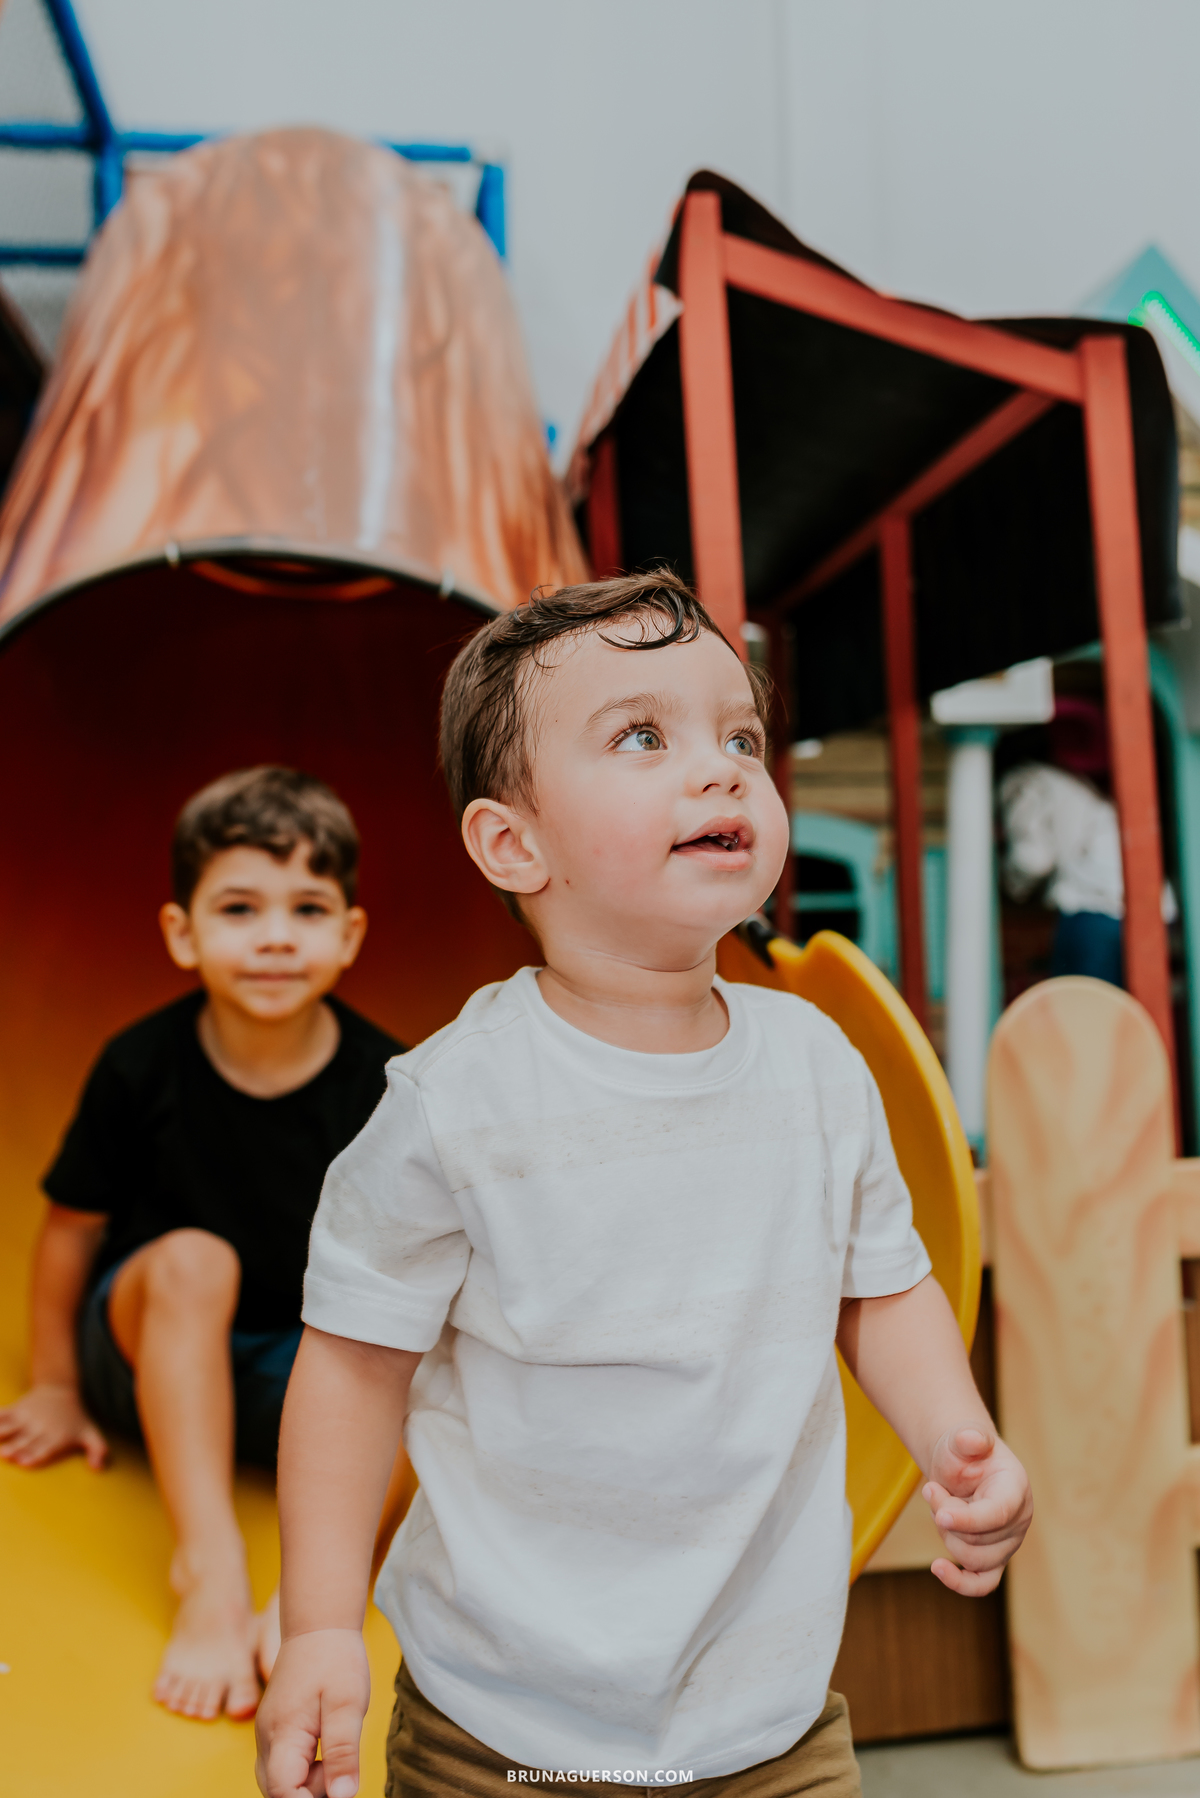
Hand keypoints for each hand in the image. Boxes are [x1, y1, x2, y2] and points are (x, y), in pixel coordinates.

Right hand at [0, 1384, 107, 1469]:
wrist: (61, 1388)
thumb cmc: (75, 1418)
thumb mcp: (90, 1432)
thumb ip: (98, 1450)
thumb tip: (99, 1469)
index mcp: (57, 1437)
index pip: (45, 1449)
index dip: (34, 1455)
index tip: (24, 1462)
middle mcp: (41, 1428)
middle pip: (25, 1441)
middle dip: (15, 1448)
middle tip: (6, 1454)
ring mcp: (27, 1417)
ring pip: (11, 1428)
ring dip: (1, 1433)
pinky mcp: (17, 1408)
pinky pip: (2, 1413)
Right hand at [255, 1627, 369, 1797]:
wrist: (318, 1624)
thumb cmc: (335, 1659)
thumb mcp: (347, 1705)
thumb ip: (343, 1753)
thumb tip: (343, 1797)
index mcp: (282, 1735)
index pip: (283, 1792)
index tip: (339, 1790)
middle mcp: (266, 1739)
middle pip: (277, 1792)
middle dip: (309, 1794)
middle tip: (340, 1770)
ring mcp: (268, 1734)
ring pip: (279, 1780)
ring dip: (307, 1782)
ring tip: (335, 1752)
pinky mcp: (275, 1729)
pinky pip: (283, 1764)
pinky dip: (304, 1768)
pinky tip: (326, 1745)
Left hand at [923, 1424, 1031, 1595]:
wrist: (961, 1466)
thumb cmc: (962, 1452)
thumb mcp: (961, 1439)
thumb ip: (967, 1438)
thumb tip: (970, 1438)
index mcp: (1016, 1489)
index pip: (997, 1515)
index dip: (967, 1518)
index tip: (939, 1514)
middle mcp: (1019, 1521)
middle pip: (977, 1539)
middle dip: (944, 1515)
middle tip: (931, 1489)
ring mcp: (1007, 1544)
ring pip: (972, 1559)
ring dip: (945, 1534)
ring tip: (939, 1506)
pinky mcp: (994, 1559)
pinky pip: (983, 1584)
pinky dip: (961, 1582)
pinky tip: (938, 1567)